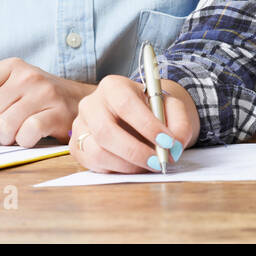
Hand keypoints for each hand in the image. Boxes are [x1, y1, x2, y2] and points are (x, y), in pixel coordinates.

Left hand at [0, 57, 93, 145]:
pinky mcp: (57, 112)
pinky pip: (26, 135)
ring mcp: (43, 93)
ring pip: (3, 127)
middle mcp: (26, 76)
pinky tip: (31, 137)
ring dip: (5, 140)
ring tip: (15, 135)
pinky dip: (23, 142)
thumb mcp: (11, 90)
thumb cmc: (37, 101)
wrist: (81, 102)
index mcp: (10, 67)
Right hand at [70, 75, 198, 172]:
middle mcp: (91, 104)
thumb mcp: (171, 108)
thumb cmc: (152, 110)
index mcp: (113, 86)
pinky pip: (93, 164)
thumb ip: (179, 124)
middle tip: (159, 162)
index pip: (126, 105)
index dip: (147, 126)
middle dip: (135, 151)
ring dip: (127, 165)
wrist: (137, 114)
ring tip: (148, 165)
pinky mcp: (76, 146)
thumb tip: (176, 146)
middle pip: (106, 131)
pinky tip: (132, 165)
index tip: (168, 142)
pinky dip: (116, 169)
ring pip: (97, 151)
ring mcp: (80, 126)